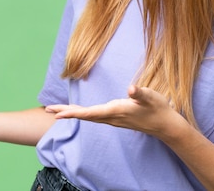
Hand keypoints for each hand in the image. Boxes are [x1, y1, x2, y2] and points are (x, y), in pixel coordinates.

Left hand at [45, 85, 186, 140]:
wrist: (166, 125)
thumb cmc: (158, 109)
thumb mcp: (151, 97)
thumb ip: (141, 93)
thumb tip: (131, 88)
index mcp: (116, 111)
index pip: (90, 113)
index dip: (73, 113)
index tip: (57, 114)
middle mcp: (111, 117)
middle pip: (84, 116)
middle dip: (66, 113)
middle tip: (47, 110)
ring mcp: (113, 119)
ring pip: (88, 116)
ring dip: (72, 113)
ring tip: (57, 111)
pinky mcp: (116, 117)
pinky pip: (94, 116)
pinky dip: (82, 113)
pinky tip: (79, 111)